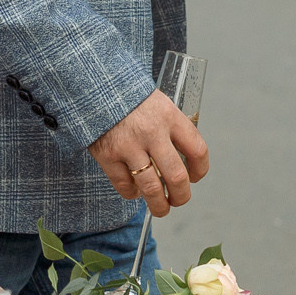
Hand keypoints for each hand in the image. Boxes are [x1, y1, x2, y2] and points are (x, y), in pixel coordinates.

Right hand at [87, 89, 207, 215]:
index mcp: (169, 116)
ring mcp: (129, 146)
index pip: (198, 150)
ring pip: (152, 188)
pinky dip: (132, 194)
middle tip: (178, 200)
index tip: (195, 177)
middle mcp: (152, 132)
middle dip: (181, 196)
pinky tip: (135, 191)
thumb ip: (171, 128)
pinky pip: (125, 186)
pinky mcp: (108, 155)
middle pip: (177, 177)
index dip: (200, 170)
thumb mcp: (158, 103)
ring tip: (160, 208)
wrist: (94, 86)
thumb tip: (183, 158)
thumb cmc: (129, 97)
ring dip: (159, 205)